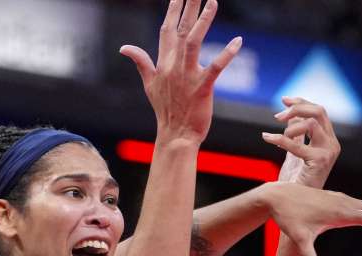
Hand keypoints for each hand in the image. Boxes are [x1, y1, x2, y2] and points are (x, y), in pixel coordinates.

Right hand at [119, 0, 241, 144]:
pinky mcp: (202, 88)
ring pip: (193, 43)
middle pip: (181, 30)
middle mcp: (174, 66)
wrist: (175, 135)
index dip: (172, 11)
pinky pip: (215, 68)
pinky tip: (237, 41)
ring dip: (203, 22)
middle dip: (188, 6)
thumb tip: (124, 48)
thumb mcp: (149, 84)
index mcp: (163, 63)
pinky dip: (226, 54)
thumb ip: (140, 62)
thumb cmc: (165, 110)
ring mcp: (187, 76)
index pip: (167, 31)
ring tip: (212, 1)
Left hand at [265, 97, 339, 189]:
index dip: (302, 102)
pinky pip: (298, 143)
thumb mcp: (294, 151)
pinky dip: (280, 138)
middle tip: (277, 115)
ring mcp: (329, 152)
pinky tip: (267, 138)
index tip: (284, 100)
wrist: (295, 203)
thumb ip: (295, 133)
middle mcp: (332, 143)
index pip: (319, 111)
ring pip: (313, 122)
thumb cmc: (295, 181)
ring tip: (277, 130)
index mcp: (327, 139)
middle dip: (297, 107)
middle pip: (319, 111)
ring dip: (291, 122)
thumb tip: (290, 113)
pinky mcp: (320, 161)